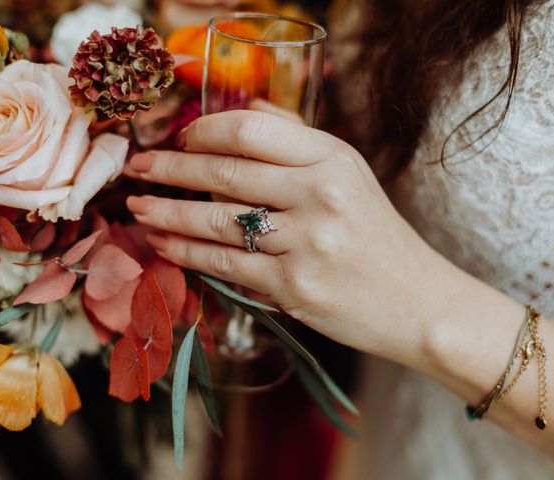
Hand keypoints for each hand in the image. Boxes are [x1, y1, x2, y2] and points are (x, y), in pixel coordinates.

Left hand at [126, 110, 452, 359]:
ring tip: (137, 208)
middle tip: (137, 168)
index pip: (250, 131)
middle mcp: (319, 194)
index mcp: (332, 159)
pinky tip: (162, 244)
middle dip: (169, 168)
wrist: (416, 302)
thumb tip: (245, 113)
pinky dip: (186, 253)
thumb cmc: (376, 237)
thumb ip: (297, 139)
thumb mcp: (349, 175)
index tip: (179, 137)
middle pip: (224, 172)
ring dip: (166, 213)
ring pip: (215, 220)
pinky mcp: (292, 286)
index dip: (203, 131)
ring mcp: (306, 242)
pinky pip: (224, 264)